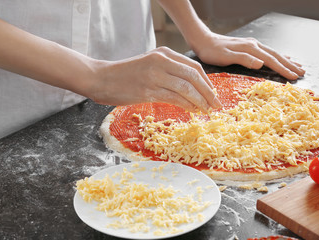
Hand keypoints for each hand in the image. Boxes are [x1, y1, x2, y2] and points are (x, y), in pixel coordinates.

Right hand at [88, 47, 222, 111]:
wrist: (101, 78)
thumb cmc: (125, 74)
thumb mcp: (150, 65)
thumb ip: (168, 71)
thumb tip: (189, 88)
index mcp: (164, 53)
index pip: (194, 67)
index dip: (207, 82)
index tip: (213, 94)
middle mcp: (162, 61)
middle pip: (194, 77)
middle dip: (209, 93)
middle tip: (217, 105)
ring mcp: (155, 75)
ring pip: (186, 89)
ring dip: (200, 102)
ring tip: (207, 111)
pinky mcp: (148, 90)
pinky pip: (174, 98)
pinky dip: (187, 106)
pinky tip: (193, 112)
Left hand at [193, 33, 304, 79]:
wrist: (204, 41)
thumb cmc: (213, 52)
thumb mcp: (226, 57)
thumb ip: (243, 59)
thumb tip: (261, 63)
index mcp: (251, 49)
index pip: (271, 60)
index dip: (283, 69)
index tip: (294, 77)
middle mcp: (254, 45)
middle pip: (276, 56)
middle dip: (290, 65)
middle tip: (302, 73)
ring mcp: (252, 45)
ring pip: (274, 53)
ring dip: (286, 61)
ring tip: (297, 66)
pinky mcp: (249, 47)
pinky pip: (267, 52)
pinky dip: (277, 56)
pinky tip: (281, 58)